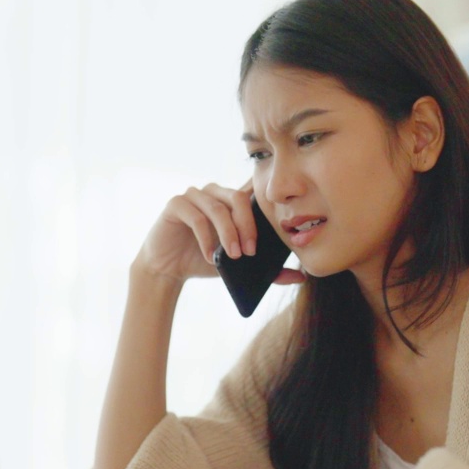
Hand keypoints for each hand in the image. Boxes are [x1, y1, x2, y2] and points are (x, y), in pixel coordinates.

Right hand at [135, 181, 304, 284]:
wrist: (168, 269)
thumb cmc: (204, 261)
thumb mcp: (240, 267)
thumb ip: (269, 270)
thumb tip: (301, 277)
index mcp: (231, 200)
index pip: (252, 191)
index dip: (265, 202)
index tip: (276, 227)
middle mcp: (213, 192)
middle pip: (237, 197)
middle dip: (247, 225)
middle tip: (251, 251)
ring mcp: (193, 195)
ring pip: (217, 207)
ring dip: (228, 232)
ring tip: (233, 255)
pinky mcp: (176, 204)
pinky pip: (195, 216)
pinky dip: (205, 237)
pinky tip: (209, 256)